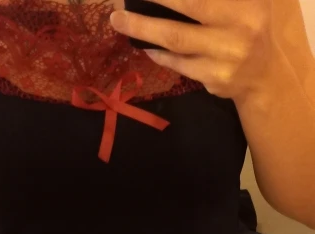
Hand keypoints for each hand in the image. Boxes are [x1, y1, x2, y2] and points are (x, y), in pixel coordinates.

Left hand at [110, 0, 276, 100]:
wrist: (262, 75)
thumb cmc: (247, 26)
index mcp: (245, 3)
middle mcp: (238, 28)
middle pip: (188, 9)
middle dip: (152, 3)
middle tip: (119, 1)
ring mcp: (225, 57)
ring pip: (176, 41)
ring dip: (143, 29)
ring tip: (118, 20)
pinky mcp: (213, 79)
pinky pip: (178, 63)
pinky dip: (158, 53)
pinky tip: (145, 44)